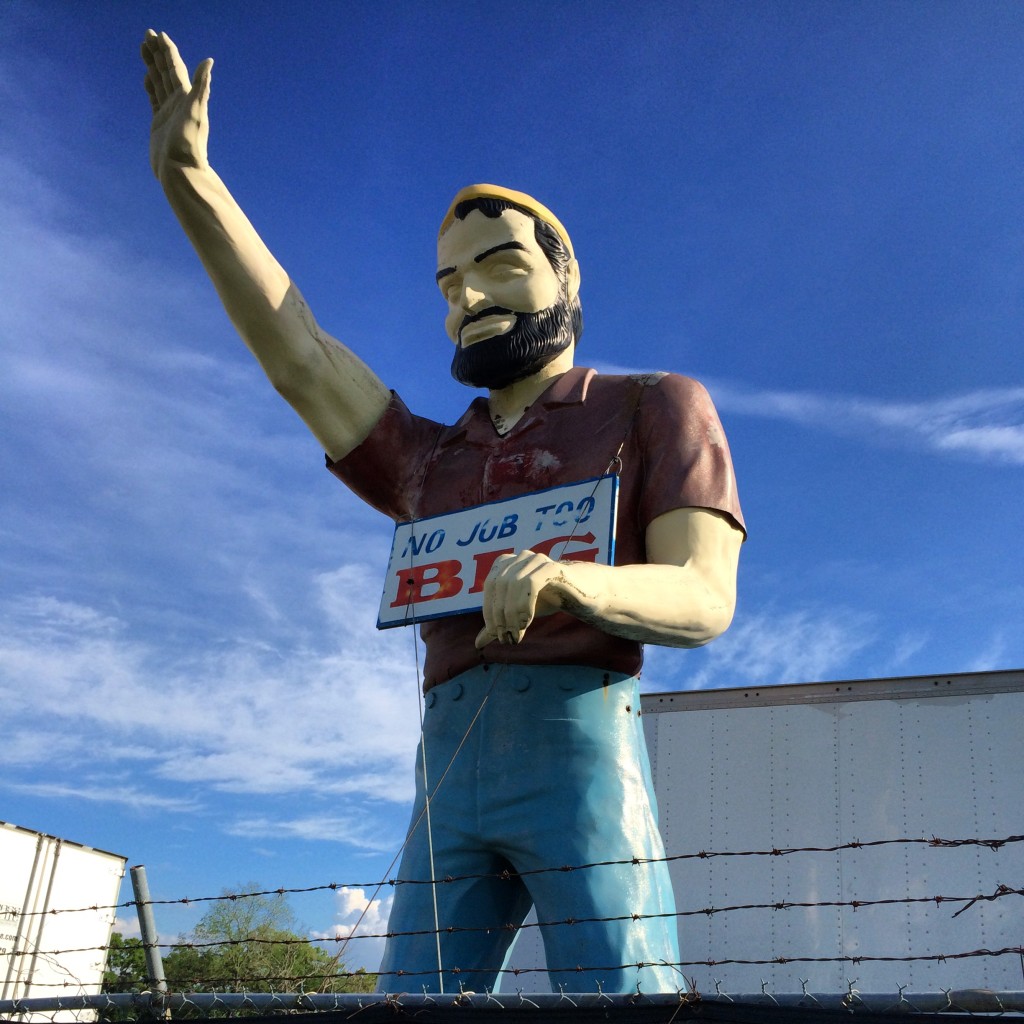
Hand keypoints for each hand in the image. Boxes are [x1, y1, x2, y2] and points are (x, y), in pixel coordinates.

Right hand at [141, 30, 212, 180]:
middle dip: (157, 52)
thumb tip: (208, 61)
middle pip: (166, 70)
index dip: (168, 50)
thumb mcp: (196, 112)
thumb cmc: (189, 144)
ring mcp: (168, 111)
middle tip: (147, 34)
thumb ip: (202, 86)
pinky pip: (154, 98)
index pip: (175, 67)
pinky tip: (147, 77)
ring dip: (152, 65)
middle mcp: (178, 102)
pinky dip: (151, 85)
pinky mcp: (159, 122)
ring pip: (159, 81)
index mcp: (186, 97)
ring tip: (144, 48)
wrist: (180, 170)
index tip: (158, 34)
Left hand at [475, 550, 576, 648]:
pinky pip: (531, 583)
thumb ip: (498, 624)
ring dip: (512, 613)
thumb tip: (477, 644)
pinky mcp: (551, 567)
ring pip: (513, 584)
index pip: (489, 587)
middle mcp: (519, 556)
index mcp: (505, 563)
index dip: (488, 611)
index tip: (495, 634)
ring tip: (517, 634)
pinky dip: (525, 604)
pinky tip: (528, 622)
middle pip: (499, 585)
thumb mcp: (517, 614)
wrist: (576, 594)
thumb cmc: (543, 600)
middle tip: (506, 638)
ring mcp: (535, 559)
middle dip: (500, 615)